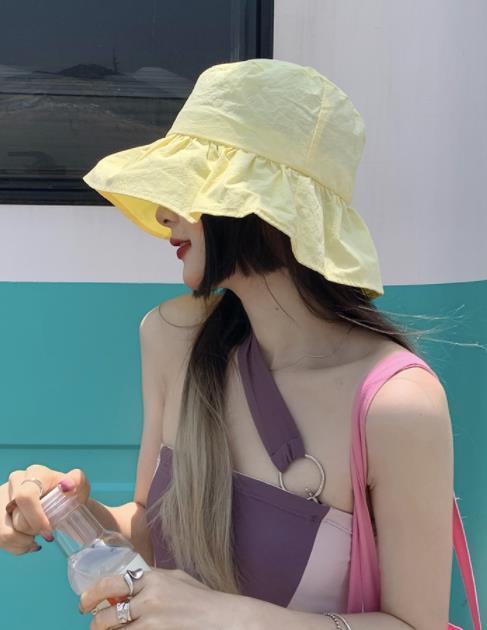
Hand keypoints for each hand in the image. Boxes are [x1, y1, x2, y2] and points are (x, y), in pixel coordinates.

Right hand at [0, 465, 89, 553]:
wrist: (61, 501)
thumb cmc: (69, 494)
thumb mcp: (78, 486)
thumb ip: (77, 482)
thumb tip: (67, 486)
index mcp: (36, 473)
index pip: (25, 496)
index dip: (35, 518)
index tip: (49, 530)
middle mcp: (16, 481)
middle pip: (17, 518)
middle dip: (34, 530)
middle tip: (47, 531)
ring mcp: (3, 497)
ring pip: (6, 532)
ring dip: (24, 540)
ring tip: (36, 537)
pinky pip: (1, 538)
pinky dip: (17, 546)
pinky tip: (28, 541)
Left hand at [79, 567, 232, 628]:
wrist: (224, 620)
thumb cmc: (203, 599)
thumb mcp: (177, 579)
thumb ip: (153, 579)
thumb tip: (129, 584)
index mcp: (153, 579)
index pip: (111, 583)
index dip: (92, 595)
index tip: (85, 603)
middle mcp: (149, 600)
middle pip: (107, 615)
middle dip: (97, 623)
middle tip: (96, 625)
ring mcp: (152, 623)